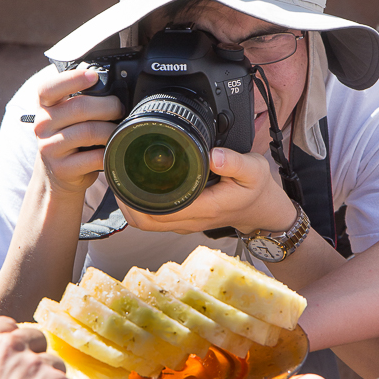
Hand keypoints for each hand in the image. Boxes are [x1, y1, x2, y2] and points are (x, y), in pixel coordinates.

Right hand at [34, 64, 123, 193]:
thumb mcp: (66, 117)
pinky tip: (113, 149)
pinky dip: (109, 151)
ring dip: (111, 130)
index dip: (73, 78)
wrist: (56, 176)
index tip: (94, 75)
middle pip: (79, 108)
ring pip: (89, 131)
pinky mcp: (62, 168)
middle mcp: (42, 125)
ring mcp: (50, 148)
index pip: (49, 87)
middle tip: (119, 109)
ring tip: (118, 131)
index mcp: (44, 106)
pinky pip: (94, 156)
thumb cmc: (68, 140)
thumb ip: (80, 101)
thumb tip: (113, 90)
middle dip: (108, 106)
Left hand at [118, 147, 296, 234]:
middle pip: (143, 222)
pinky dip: (142, 206)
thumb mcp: (255, 170)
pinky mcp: (184, 220)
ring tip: (122, 179)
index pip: (157, 213)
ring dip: (130, 205)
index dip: (133, 200)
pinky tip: (138, 187)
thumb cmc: (257, 190)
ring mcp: (186, 223)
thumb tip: (214, 155)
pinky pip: (155, 219)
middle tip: (114, 175)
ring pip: (147, 223)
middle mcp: (190, 220)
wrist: (264, 210)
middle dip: (124, 202)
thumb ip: (236, 162)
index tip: (121, 177)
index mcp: (204, 208)